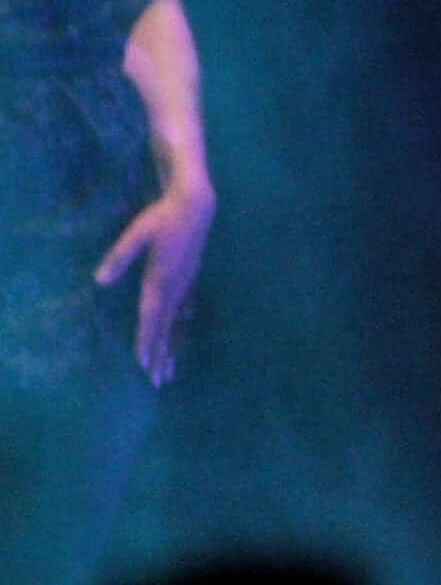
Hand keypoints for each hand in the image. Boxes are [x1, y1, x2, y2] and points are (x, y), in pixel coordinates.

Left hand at [93, 181, 215, 387]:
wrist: (196, 203)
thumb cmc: (162, 216)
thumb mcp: (137, 233)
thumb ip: (119, 256)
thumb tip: (100, 281)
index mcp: (160, 280)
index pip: (151, 318)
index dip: (147, 341)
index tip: (144, 365)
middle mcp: (175, 286)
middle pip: (166, 326)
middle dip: (161, 354)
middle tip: (158, 381)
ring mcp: (185, 282)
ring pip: (178, 321)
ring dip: (173, 345)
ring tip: (172, 368)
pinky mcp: (190, 275)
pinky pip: (186, 307)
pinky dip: (182, 324)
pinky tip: (184, 329)